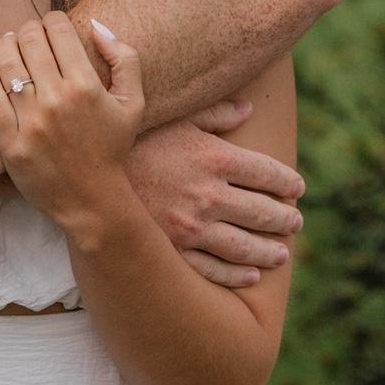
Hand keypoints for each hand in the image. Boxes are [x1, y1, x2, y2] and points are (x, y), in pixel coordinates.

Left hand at [0, 12, 141, 231]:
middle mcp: (56, 100)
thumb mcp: (133, 102)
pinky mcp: (9, 141)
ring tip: (9, 43)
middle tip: (30, 35)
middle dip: (29, 29)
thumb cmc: (111, 148)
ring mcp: (30, 121)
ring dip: (5, 43)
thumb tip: (95, 24)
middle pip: (29, 41)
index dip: (53, 19)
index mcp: (86, 86)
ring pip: (6, 62)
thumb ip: (124, 58)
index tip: (52, 25)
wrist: (92, 201)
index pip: (58, 30)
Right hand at [126, 106, 303, 287]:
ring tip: (282, 253)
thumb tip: (248, 109)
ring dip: (270, 252)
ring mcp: (193, 227)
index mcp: (214, 158)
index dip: (288, 182)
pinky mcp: (174, 250)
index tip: (296, 187)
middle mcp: (210, 195)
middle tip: (295, 221)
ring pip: (246, 247)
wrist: (88, 169)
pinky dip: (238, 275)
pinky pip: (215, 269)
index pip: (268, 174)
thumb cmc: (132, 135)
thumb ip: (213, 114)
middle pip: (264, 212)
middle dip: (285, 218)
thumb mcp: (174, 115)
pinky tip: (250, 275)